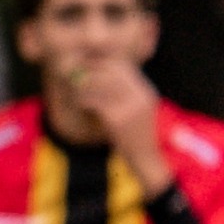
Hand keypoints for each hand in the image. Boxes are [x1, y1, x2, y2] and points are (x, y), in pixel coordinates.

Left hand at [70, 60, 170, 195]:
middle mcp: (140, 96)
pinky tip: (81, 104)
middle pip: (110, 71)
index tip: (87, 66)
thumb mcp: (136, 110)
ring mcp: (130, 107)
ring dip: (85, 85)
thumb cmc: (137, 136)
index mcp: (145, 91)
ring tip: (78, 91)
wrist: (147, 160)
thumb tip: (100, 75)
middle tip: (76, 75)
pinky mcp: (119, 120)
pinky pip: (96, 102)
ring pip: (100, 83)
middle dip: (90, 70)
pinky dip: (85, 100)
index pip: (121, 65)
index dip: (101, 62)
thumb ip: (124, 92)